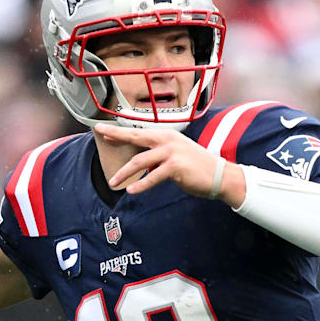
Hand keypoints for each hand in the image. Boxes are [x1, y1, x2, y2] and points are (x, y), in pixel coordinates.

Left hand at [95, 124, 245, 205]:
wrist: (219, 175)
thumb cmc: (196, 167)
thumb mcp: (176, 155)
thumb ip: (158, 156)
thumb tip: (141, 162)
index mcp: (166, 136)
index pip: (139, 132)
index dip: (120, 131)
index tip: (103, 130)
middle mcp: (167, 140)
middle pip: (136, 136)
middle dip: (116, 134)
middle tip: (100, 133)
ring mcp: (171, 152)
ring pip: (140, 160)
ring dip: (124, 173)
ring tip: (113, 182)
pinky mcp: (175, 166)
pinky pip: (153, 176)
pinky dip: (141, 184)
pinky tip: (131, 190)